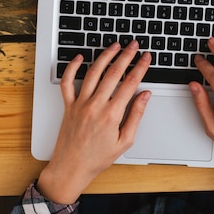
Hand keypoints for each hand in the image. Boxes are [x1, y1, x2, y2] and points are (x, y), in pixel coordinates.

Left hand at [37, 41, 151, 203]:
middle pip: (113, 73)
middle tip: (134, 45)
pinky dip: (72, 67)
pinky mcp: (68, 105)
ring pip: (93, 72)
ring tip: (115, 45)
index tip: (146, 57)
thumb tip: (145, 95)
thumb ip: (136, 115)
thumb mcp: (125, 141)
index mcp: (111, 115)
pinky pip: (67, 82)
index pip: (130, 83)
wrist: (71, 168)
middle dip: (126, 56)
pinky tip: (80, 57)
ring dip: (105, 56)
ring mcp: (80, 103)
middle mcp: (95, 105)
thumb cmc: (97, 158)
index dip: (140, 67)